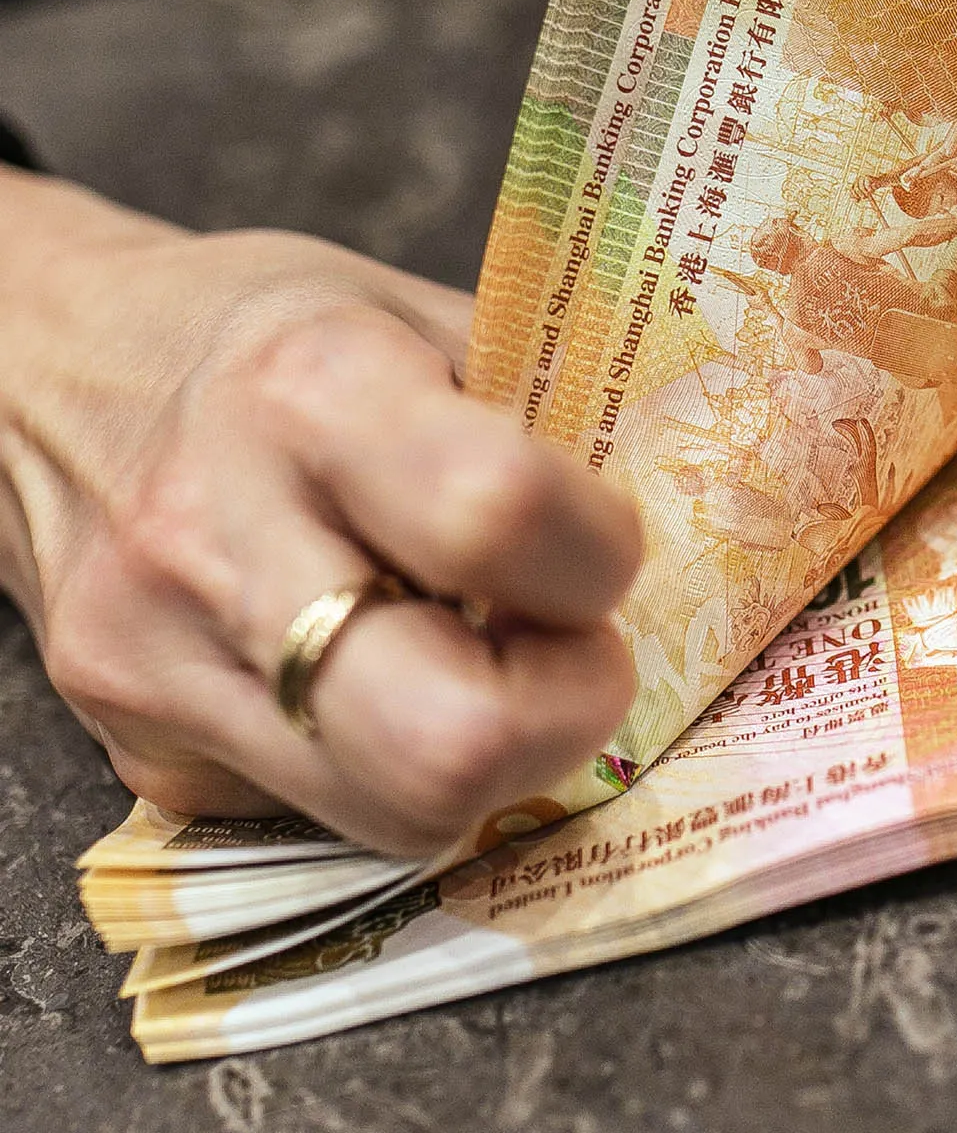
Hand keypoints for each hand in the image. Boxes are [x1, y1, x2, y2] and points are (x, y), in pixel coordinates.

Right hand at [0, 173, 641, 854]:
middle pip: (445, 741)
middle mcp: (214, 538)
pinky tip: (389, 677)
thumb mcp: (419, 315)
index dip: (598, 558)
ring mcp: (160, 667)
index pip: (497, 520)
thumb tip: (713, 516)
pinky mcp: (139, 757)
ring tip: (493, 665)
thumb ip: (555, 415)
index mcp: (311, 391)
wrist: (37, 375)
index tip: (603, 546)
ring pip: (398, 817)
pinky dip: (398, 767)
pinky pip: (331, 817)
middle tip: (575, 651)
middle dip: (563, 717)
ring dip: (496, 761)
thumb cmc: (265, 335)